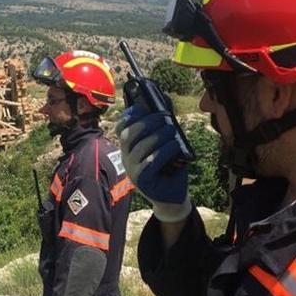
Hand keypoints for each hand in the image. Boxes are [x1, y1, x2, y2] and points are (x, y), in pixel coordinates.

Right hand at [115, 104, 191, 221]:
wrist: (173, 197)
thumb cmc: (169, 168)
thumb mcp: (165, 143)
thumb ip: (162, 124)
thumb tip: (165, 98)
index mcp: (129, 148)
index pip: (121, 128)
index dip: (129, 115)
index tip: (143, 107)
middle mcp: (127, 158)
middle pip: (127, 135)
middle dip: (146, 122)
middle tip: (164, 116)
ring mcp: (133, 170)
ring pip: (140, 147)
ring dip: (158, 135)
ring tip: (172, 130)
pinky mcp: (143, 180)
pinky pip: (151, 162)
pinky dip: (164, 150)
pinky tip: (174, 145)